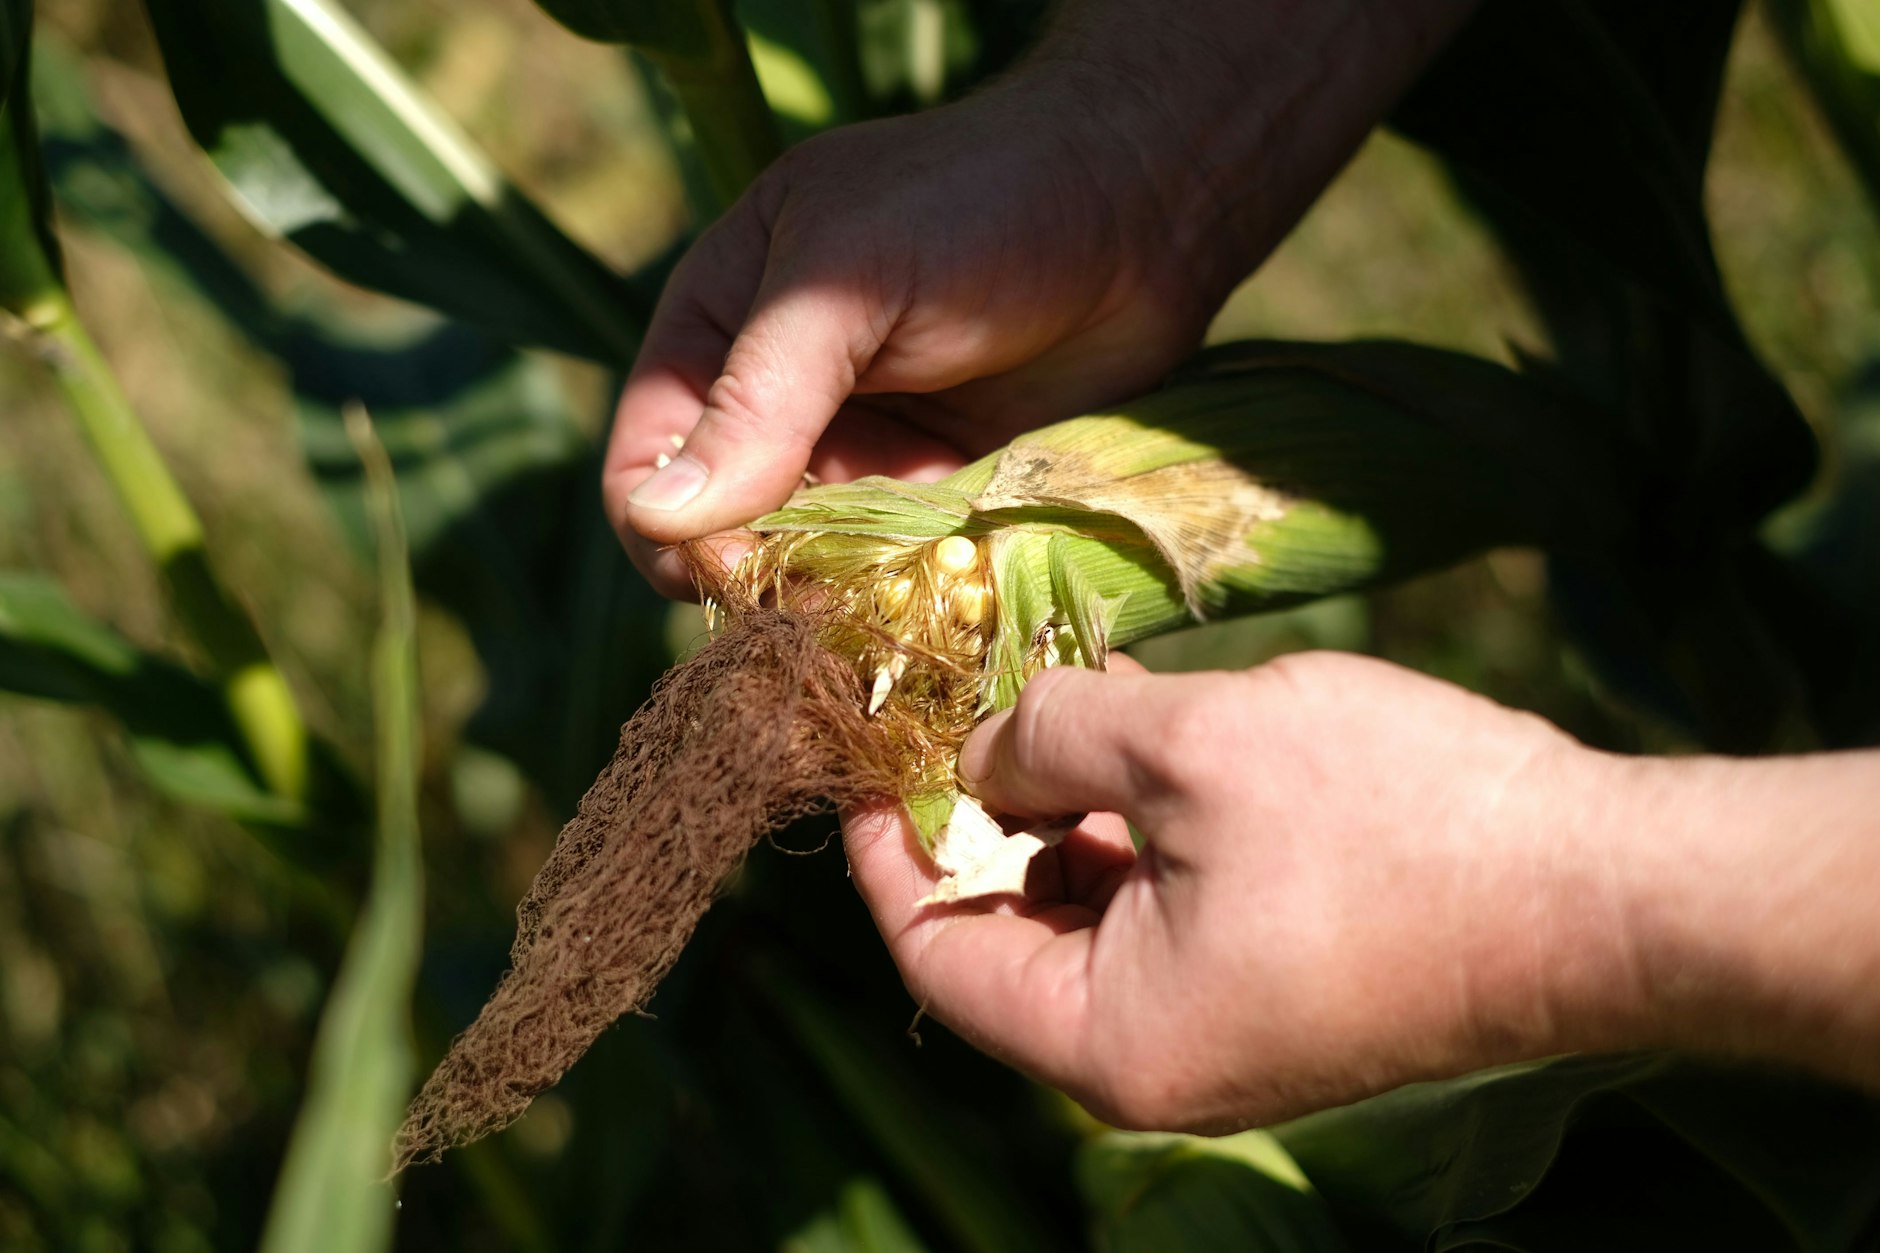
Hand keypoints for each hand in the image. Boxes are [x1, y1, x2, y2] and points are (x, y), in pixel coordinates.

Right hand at [603, 77, 1232, 595]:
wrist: (1141, 209)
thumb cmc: (978, 208)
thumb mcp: (846, 285)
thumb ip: (757, 399)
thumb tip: (658, 520)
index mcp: (718, 325)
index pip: (646, 457)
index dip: (666, 527)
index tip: (727, 572)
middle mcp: (776, 401)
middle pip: (719, 530)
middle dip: (751, 579)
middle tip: (814, 611)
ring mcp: (858, 454)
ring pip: (804, 565)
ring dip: (827, 601)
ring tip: (879, 614)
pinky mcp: (933, 497)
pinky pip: (887, 572)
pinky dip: (896, 599)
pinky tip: (929, 606)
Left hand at [842, 652, 1642, 1131]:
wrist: (1605, 889)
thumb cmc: (1396, 823)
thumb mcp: (1190, 746)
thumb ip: (1051, 738)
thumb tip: (980, 746)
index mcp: (1106, 1042)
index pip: (937, 951)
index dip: (881, 847)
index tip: (860, 750)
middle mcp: (1150, 1059)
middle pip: (1006, 934)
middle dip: (973, 815)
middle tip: (952, 702)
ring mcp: (1219, 1029)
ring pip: (1085, 912)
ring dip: (1057, 810)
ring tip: (1044, 700)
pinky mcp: (1277, 986)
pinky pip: (1160, 908)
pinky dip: (1132, 828)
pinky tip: (1134, 736)